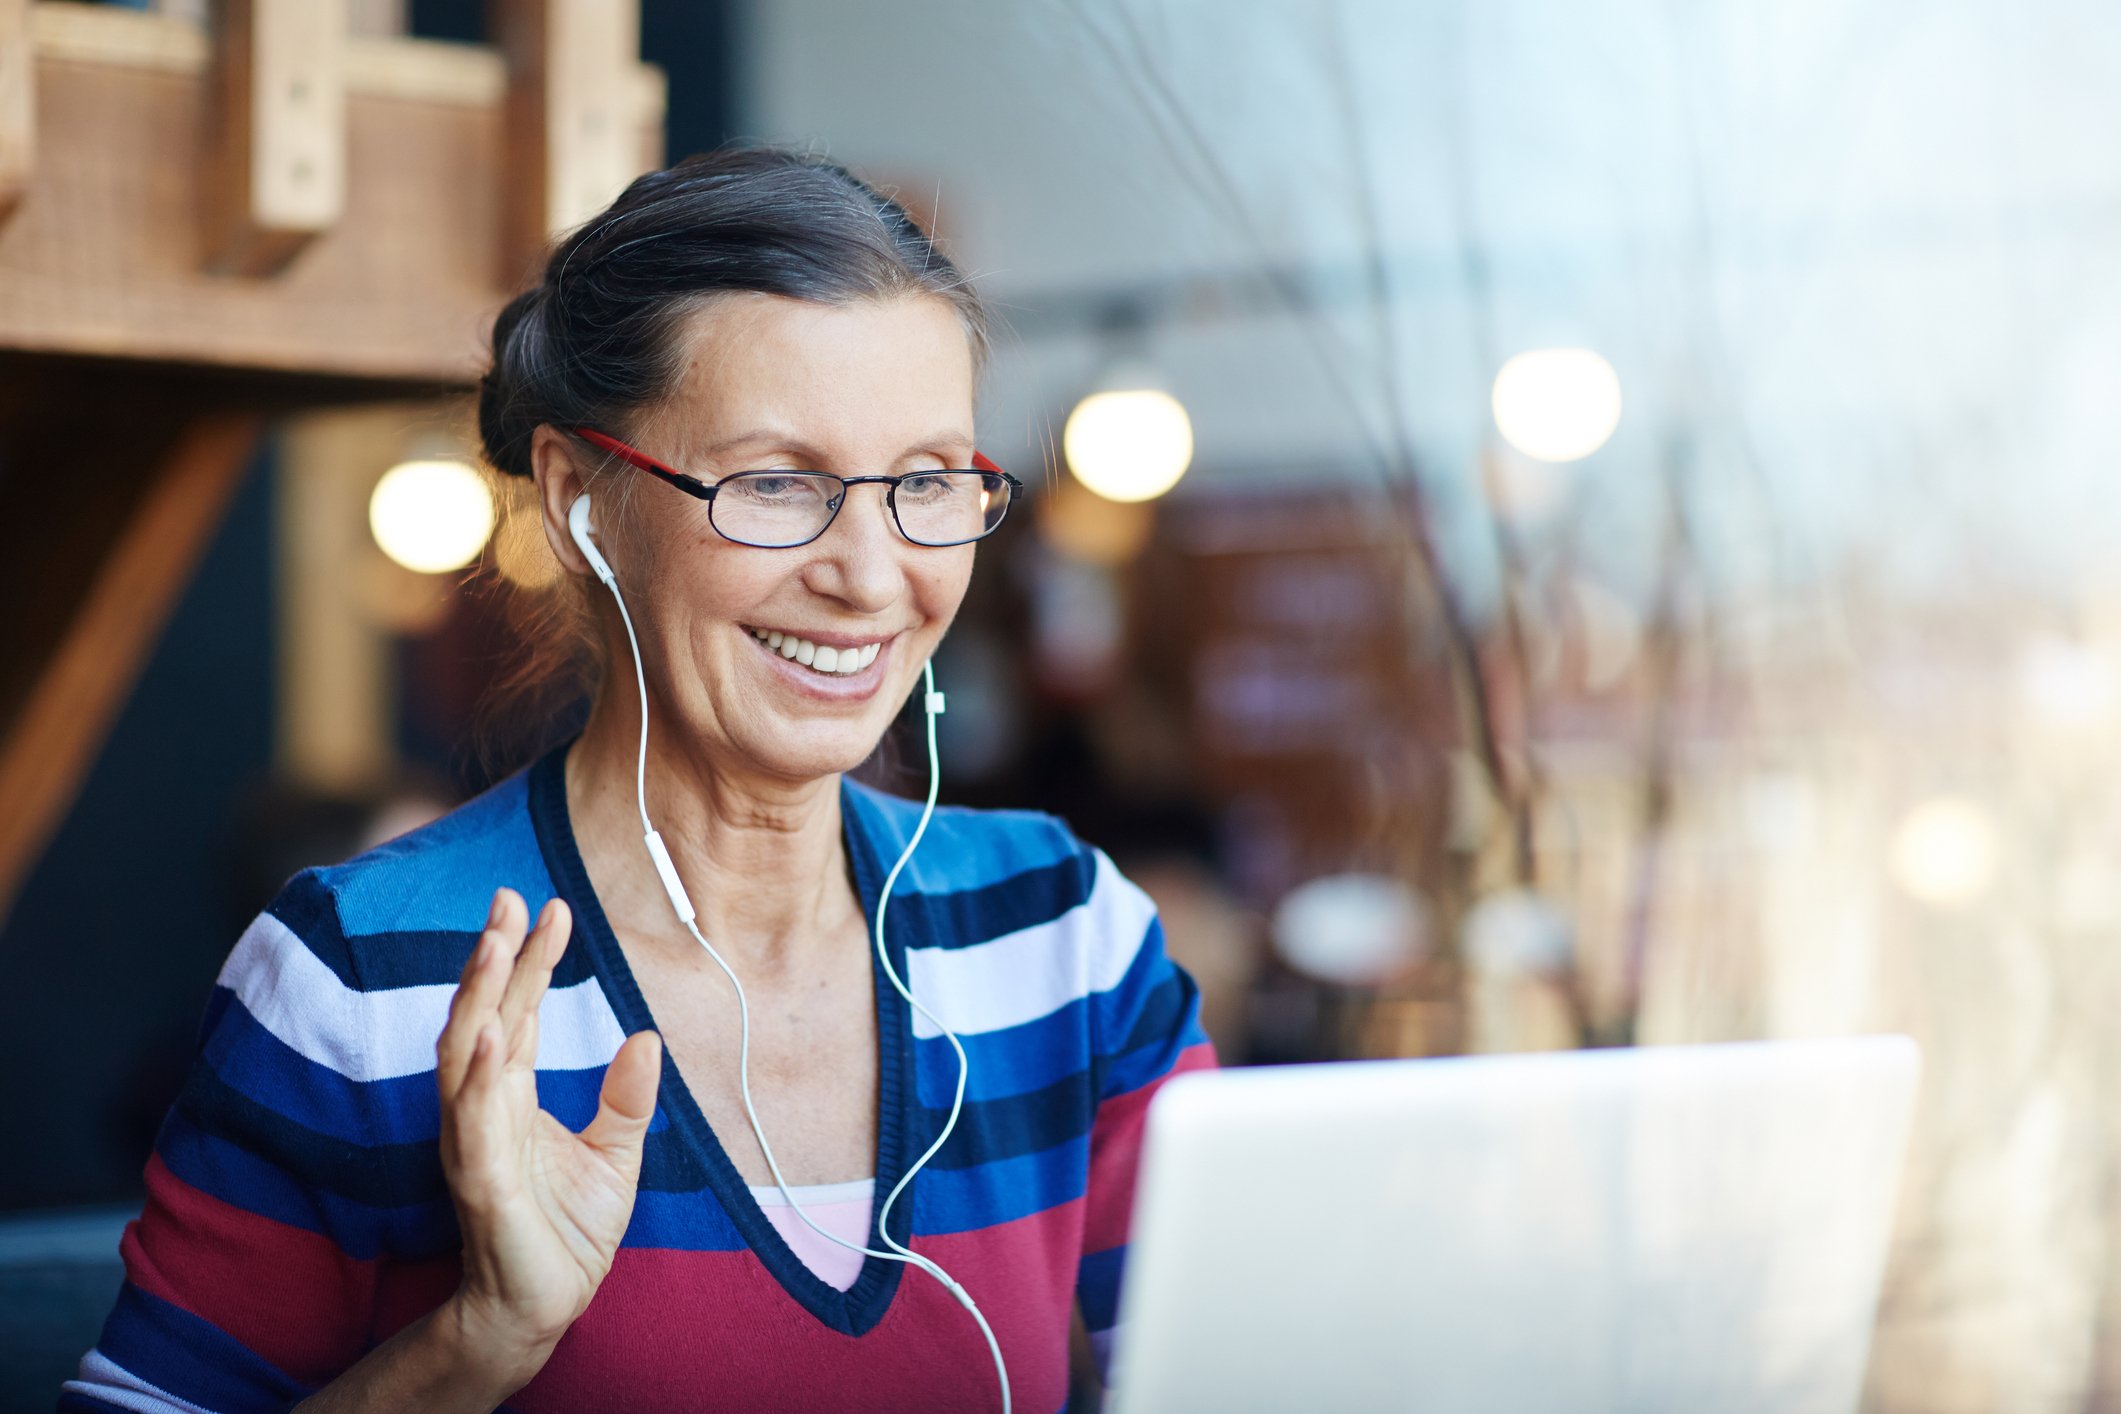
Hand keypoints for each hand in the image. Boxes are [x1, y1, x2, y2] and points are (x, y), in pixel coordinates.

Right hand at [434, 887, 662, 1382]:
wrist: (545, 1306)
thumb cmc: (568, 1232)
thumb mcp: (616, 1154)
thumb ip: (626, 1098)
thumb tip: (647, 1036)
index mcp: (511, 1096)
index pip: (518, 1012)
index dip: (530, 960)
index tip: (550, 907)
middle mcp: (484, 1109)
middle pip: (483, 1016)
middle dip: (493, 958)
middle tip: (510, 899)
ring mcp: (476, 1142)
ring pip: (463, 1055)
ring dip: (479, 997)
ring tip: (495, 944)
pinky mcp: (481, 1182)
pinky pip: (473, 1120)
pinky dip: (478, 1075)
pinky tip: (491, 1032)